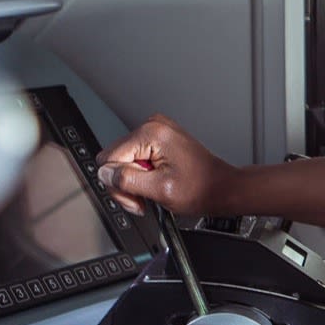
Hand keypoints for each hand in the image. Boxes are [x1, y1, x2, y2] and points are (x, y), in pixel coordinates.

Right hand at [96, 115, 235, 215]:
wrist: (221, 187)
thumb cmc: (201, 188)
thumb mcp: (159, 190)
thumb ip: (127, 180)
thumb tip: (104, 173)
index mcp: (152, 133)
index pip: (109, 159)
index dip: (118, 184)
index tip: (134, 198)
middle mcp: (153, 126)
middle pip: (114, 159)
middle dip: (125, 184)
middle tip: (143, 198)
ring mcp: (156, 132)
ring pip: (123, 161)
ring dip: (133, 182)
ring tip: (152, 192)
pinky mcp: (158, 141)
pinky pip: (136, 159)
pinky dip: (142, 176)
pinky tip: (155, 183)